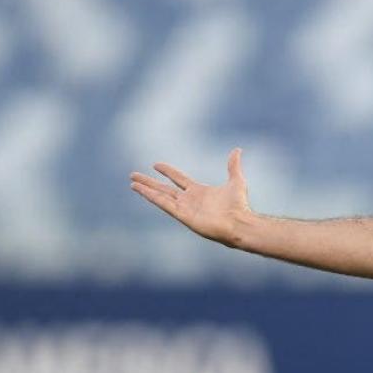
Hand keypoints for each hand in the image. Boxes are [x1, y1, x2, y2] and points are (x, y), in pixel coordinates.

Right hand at [130, 149, 250, 245]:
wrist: (240, 222)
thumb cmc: (239, 205)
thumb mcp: (236, 181)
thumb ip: (233, 166)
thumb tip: (237, 150)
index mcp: (199, 191)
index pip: (179, 179)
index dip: (168, 171)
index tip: (156, 164)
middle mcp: (190, 200)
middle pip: (165, 188)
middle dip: (149, 182)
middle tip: (134, 175)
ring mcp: (185, 209)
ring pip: (161, 196)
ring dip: (147, 190)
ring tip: (132, 183)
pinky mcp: (183, 216)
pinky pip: (165, 205)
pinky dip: (153, 197)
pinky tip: (142, 191)